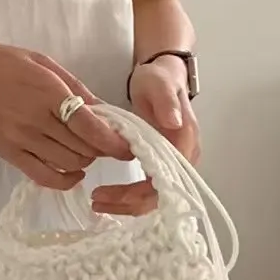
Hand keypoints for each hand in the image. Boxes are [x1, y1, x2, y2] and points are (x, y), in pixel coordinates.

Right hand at [0, 43, 132, 189]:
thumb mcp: (37, 60)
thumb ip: (72, 84)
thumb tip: (102, 109)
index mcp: (48, 91)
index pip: (91, 126)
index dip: (115, 141)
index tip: (127, 145)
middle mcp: (37, 120)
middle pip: (85, 148)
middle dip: (103, 148)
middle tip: (106, 141)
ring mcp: (22, 140)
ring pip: (70, 163)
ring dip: (86, 160)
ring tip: (86, 149)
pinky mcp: (9, 154)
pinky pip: (45, 176)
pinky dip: (65, 179)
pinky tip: (73, 171)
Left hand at [90, 57, 200, 216]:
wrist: (162, 75)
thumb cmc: (159, 79)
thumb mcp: (158, 84)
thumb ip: (166, 102)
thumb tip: (174, 123)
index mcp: (184, 143)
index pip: (164, 182)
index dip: (137, 193)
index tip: (107, 193)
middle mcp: (184, 158)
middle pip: (159, 196)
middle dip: (128, 204)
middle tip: (95, 201)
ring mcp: (175, 163)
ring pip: (154, 196)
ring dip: (127, 204)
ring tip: (97, 201)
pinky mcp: (163, 163)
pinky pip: (150, 188)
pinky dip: (130, 196)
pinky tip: (109, 195)